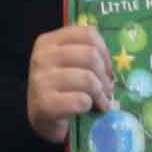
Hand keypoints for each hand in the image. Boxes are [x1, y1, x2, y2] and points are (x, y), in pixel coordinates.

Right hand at [26, 24, 113, 142]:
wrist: (40, 117)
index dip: (105, 52)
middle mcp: (42, 56)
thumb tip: (111, 69)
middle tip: (106, 89)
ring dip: (100, 93)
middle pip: (91, 55)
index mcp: (49, 41)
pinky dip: (89, 106)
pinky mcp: (45, 103)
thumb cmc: (60, 88)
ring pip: (88, 79)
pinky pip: (81, 100)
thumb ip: (86, 55)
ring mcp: (41, 80)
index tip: (106, 68)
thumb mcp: (68, 63)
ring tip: (100, 101)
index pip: (88, 34)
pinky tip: (87, 109)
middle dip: (104, 75)